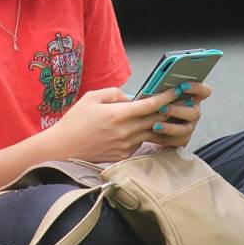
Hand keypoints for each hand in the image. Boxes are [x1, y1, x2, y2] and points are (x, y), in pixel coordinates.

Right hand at [46, 86, 193, 161]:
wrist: (63, 148)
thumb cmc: (74, 121)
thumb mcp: (90, 98)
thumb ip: (113, 93)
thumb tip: (129, 96)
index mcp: (117, 115)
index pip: (149, 105)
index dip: (166, 97)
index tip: (177, 90)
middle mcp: (125, 131)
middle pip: (156, 119)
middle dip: (169, 109)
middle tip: (180, 100)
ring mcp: (126, 145)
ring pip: (151, 132)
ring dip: (160, 123)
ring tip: (168, 113)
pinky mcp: (123, 155)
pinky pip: (141, 142)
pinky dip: (145, 134)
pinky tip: (145, 128)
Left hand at [148, 81, 211, 147]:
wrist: (143, 121)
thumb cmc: (151, 102)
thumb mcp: (155, 93)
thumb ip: (160, 89)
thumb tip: (155, 85)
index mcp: (190, 96)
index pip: (203, 91)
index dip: (197, 88)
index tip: (183, 86)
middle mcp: (193, 111)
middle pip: (194, 113)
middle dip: (177, 111)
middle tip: (162, 109)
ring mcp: (189, 126)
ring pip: (186, 129)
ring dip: (170, 127)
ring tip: (156, 126)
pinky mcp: (182, 139)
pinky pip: (177, 141)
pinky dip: (164, 138)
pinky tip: (153, 134)